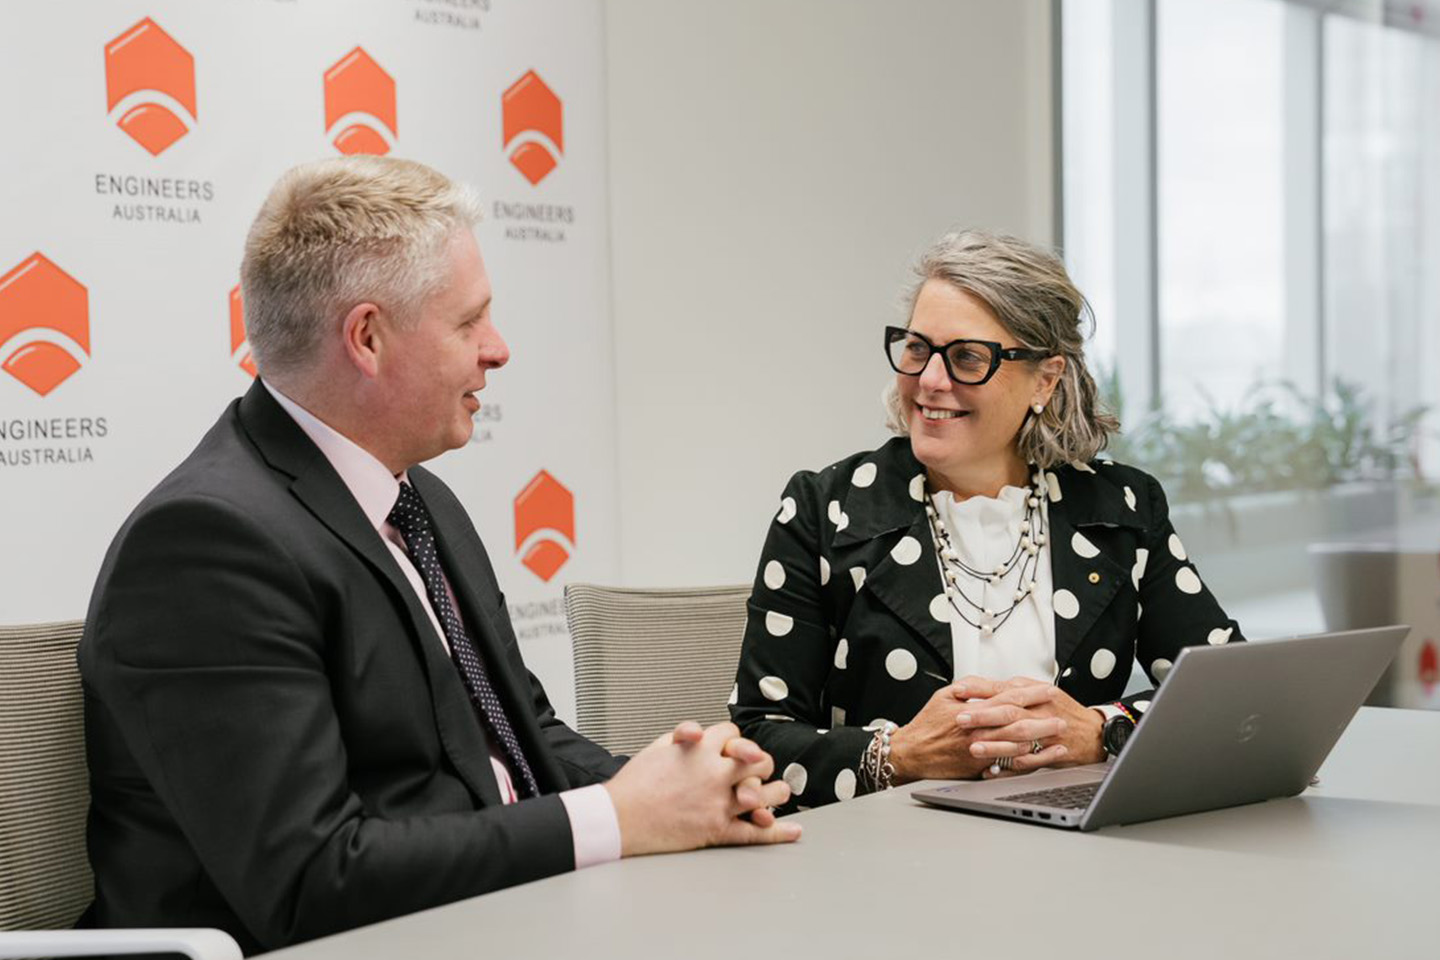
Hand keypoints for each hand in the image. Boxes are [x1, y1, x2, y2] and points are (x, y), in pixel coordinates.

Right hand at [605, 721, 800, 855]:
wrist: (619, 818)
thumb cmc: (634, 784)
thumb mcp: (658, 747)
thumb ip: (684, 736)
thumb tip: (699, 733)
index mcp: (701, 750)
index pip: (733, 734)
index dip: (733, 740)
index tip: (729, 749)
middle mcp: (715, 774)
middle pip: (758, 761)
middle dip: (759, 762)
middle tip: (756, 769)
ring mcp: (719, 803)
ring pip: (764, 793)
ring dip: (775, 792)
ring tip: (778, 792)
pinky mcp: (717, 830)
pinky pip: (753, 833)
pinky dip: (776, 832)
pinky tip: (792, 830)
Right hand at [888, 678, 1064, 782]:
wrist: (912, 753)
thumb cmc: (927, 725)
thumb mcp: (943, 696)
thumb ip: (968, 687)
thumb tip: (989, 682)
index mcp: (973, 710)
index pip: (1010, 697)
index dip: (1032, 693)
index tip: (1048, 690)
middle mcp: (980, 731)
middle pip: (1019, 722)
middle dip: (1044, 719)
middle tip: (1062, 716)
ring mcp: (981, 751)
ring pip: (1018, 746)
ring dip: (1042, 742)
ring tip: (1059, 737)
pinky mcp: (980, 768)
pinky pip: (1009, 766)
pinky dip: (1028, 762)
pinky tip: (1041, 758)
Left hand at [955, 678, 1103, 776]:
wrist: (1095, 733)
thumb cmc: (1064, 711)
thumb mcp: (1041, 691)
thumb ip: (1014, 688)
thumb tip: (982, 685)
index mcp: (1039, 693)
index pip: (1005, 689)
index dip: (980, 690)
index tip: (959, 692)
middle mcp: (1043, 711)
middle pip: (1010, 711)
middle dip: (983, 715)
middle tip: (961, 719)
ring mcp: (1048, 734)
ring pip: (1018, 737)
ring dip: (994, 743)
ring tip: (973, 746)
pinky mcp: (1052, 754)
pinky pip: (1029, 761)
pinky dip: (1010, 766)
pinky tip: (993, 769)